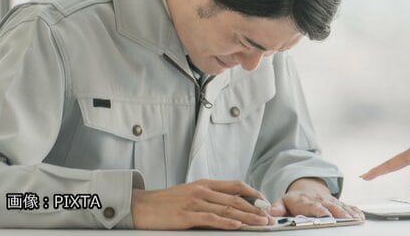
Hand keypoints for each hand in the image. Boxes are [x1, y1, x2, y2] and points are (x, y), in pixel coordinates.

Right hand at [131, 178, 275, 229]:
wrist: (139, 207)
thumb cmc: (164, 204)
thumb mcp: (189, 194)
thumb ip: (208, 198)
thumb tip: (228, 207)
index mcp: (204, 184)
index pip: (235, 185)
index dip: (253, 193)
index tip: (265, 202)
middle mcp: (202, 190)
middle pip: (236, 198)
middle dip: (256, 208)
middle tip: (269, 216)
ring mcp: (194, 201)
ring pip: (228, 208)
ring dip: (248, 216)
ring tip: (261, 223)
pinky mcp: (186, 215)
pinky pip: (211, 218)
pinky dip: (226, 222)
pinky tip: (238, 225)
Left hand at [268, 177, 363, 220]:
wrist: (307, 186)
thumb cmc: (295, 199)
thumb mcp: (283, 201)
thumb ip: (278, 207)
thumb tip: (270, 212)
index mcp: (305, 201)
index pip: (312, 206)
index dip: (318, 210)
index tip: (324, 214)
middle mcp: (320, 200)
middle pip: (330, 207)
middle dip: (338, 212)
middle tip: (345, 219)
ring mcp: (330, 201)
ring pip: (341, 206)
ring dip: (349, 213)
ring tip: (356, 219)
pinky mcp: (338, 203)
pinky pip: (348, 206)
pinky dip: (354, 211)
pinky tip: (360, 217)